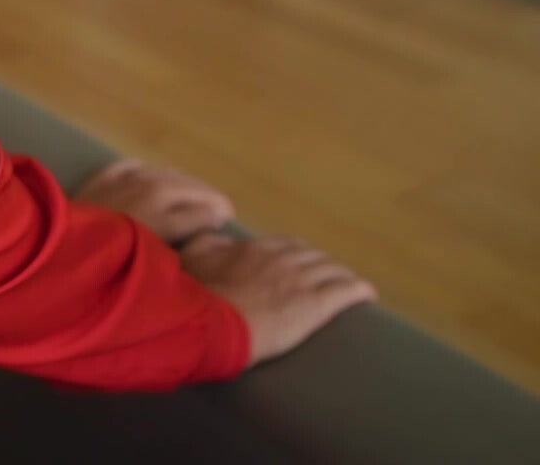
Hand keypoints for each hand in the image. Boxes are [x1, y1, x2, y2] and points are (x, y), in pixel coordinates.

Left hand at [75, 159, 234, 244]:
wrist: (60, 248)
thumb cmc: (112, 261)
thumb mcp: (156, 258)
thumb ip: (186, 238)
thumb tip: (212, 221)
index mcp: (164, 215)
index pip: (203, 209)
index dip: (218, 213)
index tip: (226, 219)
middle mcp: (149, 190)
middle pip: (188, 187)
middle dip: (208, 196)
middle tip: (220, 206)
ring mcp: (124, 181)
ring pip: (163, 174)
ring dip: (182, 181)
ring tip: (193, 191)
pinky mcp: (101, 178)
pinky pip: (129, 167)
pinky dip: (143, 170)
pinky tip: (147, 173)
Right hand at [181, 233, 376, 363]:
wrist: (216, 322)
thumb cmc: (201, 294)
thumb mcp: (193, 258)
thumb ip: (206, 242)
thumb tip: (218, 237)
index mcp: (255, 248)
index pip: (284, 245)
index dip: (295, 254)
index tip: (297, 263)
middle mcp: (283, 258)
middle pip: (312, 256)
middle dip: (321, 264)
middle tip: (324, 276)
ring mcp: (303, 280)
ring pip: (332, 270)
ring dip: (341, 275)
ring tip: (346, 284)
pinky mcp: (318, 304)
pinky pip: (347, 291)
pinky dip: (359, 290)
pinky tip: (367, 294)